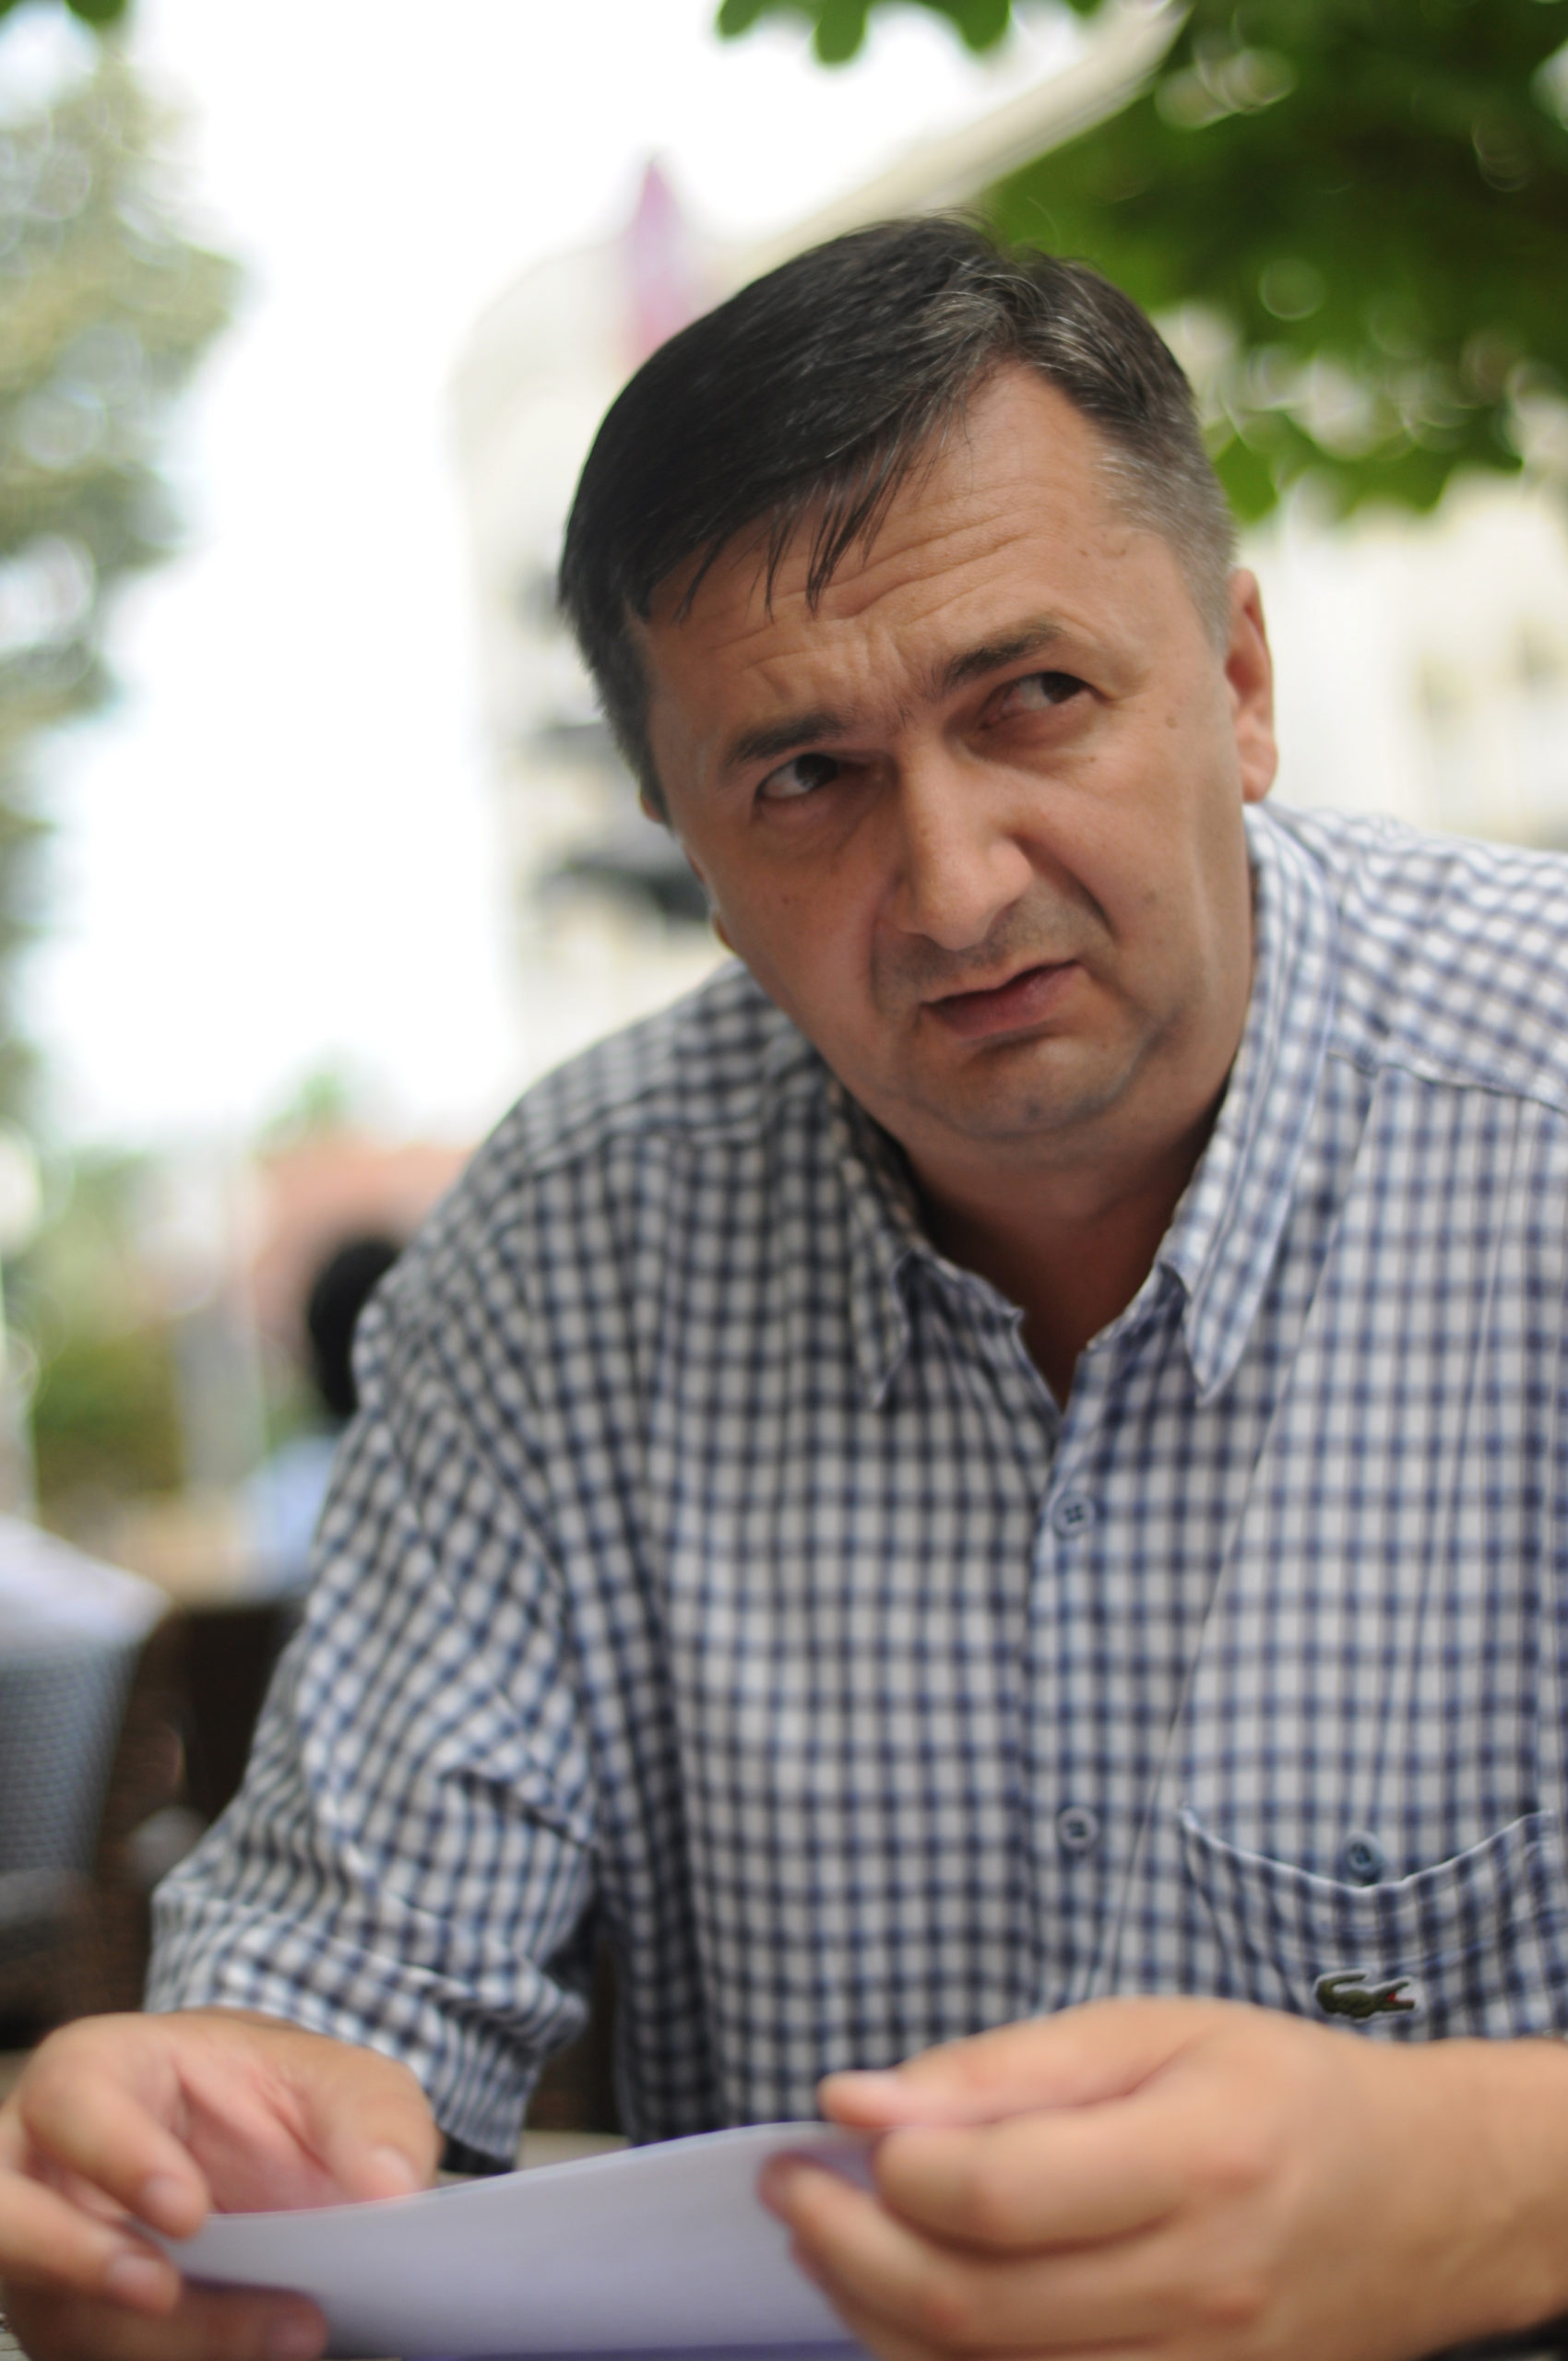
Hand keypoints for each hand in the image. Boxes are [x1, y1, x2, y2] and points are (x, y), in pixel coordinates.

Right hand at [0, 2007, 439, 2360]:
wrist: (250, 2159)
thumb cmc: (271, 2099)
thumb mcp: (331, 2081)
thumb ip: (372, 2116)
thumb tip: (396, 2190)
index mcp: (95, 2078)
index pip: (71, 2104)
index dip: (115, 2156)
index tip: (189, 2211)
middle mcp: (44, 2174)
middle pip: (16, 2226)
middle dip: (76, 2265)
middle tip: (163, 2291)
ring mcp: (46, 2265)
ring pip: (61, 2318)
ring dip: (164, 2342)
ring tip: (289, 2336)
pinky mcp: (74, 2331)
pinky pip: (102, 2358)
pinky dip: (186, 2360)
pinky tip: (266, 2352)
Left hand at [761, 1997, 1567, 2360]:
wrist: (1418, 2203)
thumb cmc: (1279, 2094)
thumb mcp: (1150, 2030)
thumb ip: (1003, 2072)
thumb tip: (862, 2103)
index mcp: (1199, 2157)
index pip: (995, 2194)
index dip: (888, 2168)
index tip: (834, 2124)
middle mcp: (1202, 2285)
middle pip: (972, 2307)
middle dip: (847, 2248)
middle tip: (792, 2189)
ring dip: (875, 2314)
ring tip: (831, 2239)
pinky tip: (902, 2306)